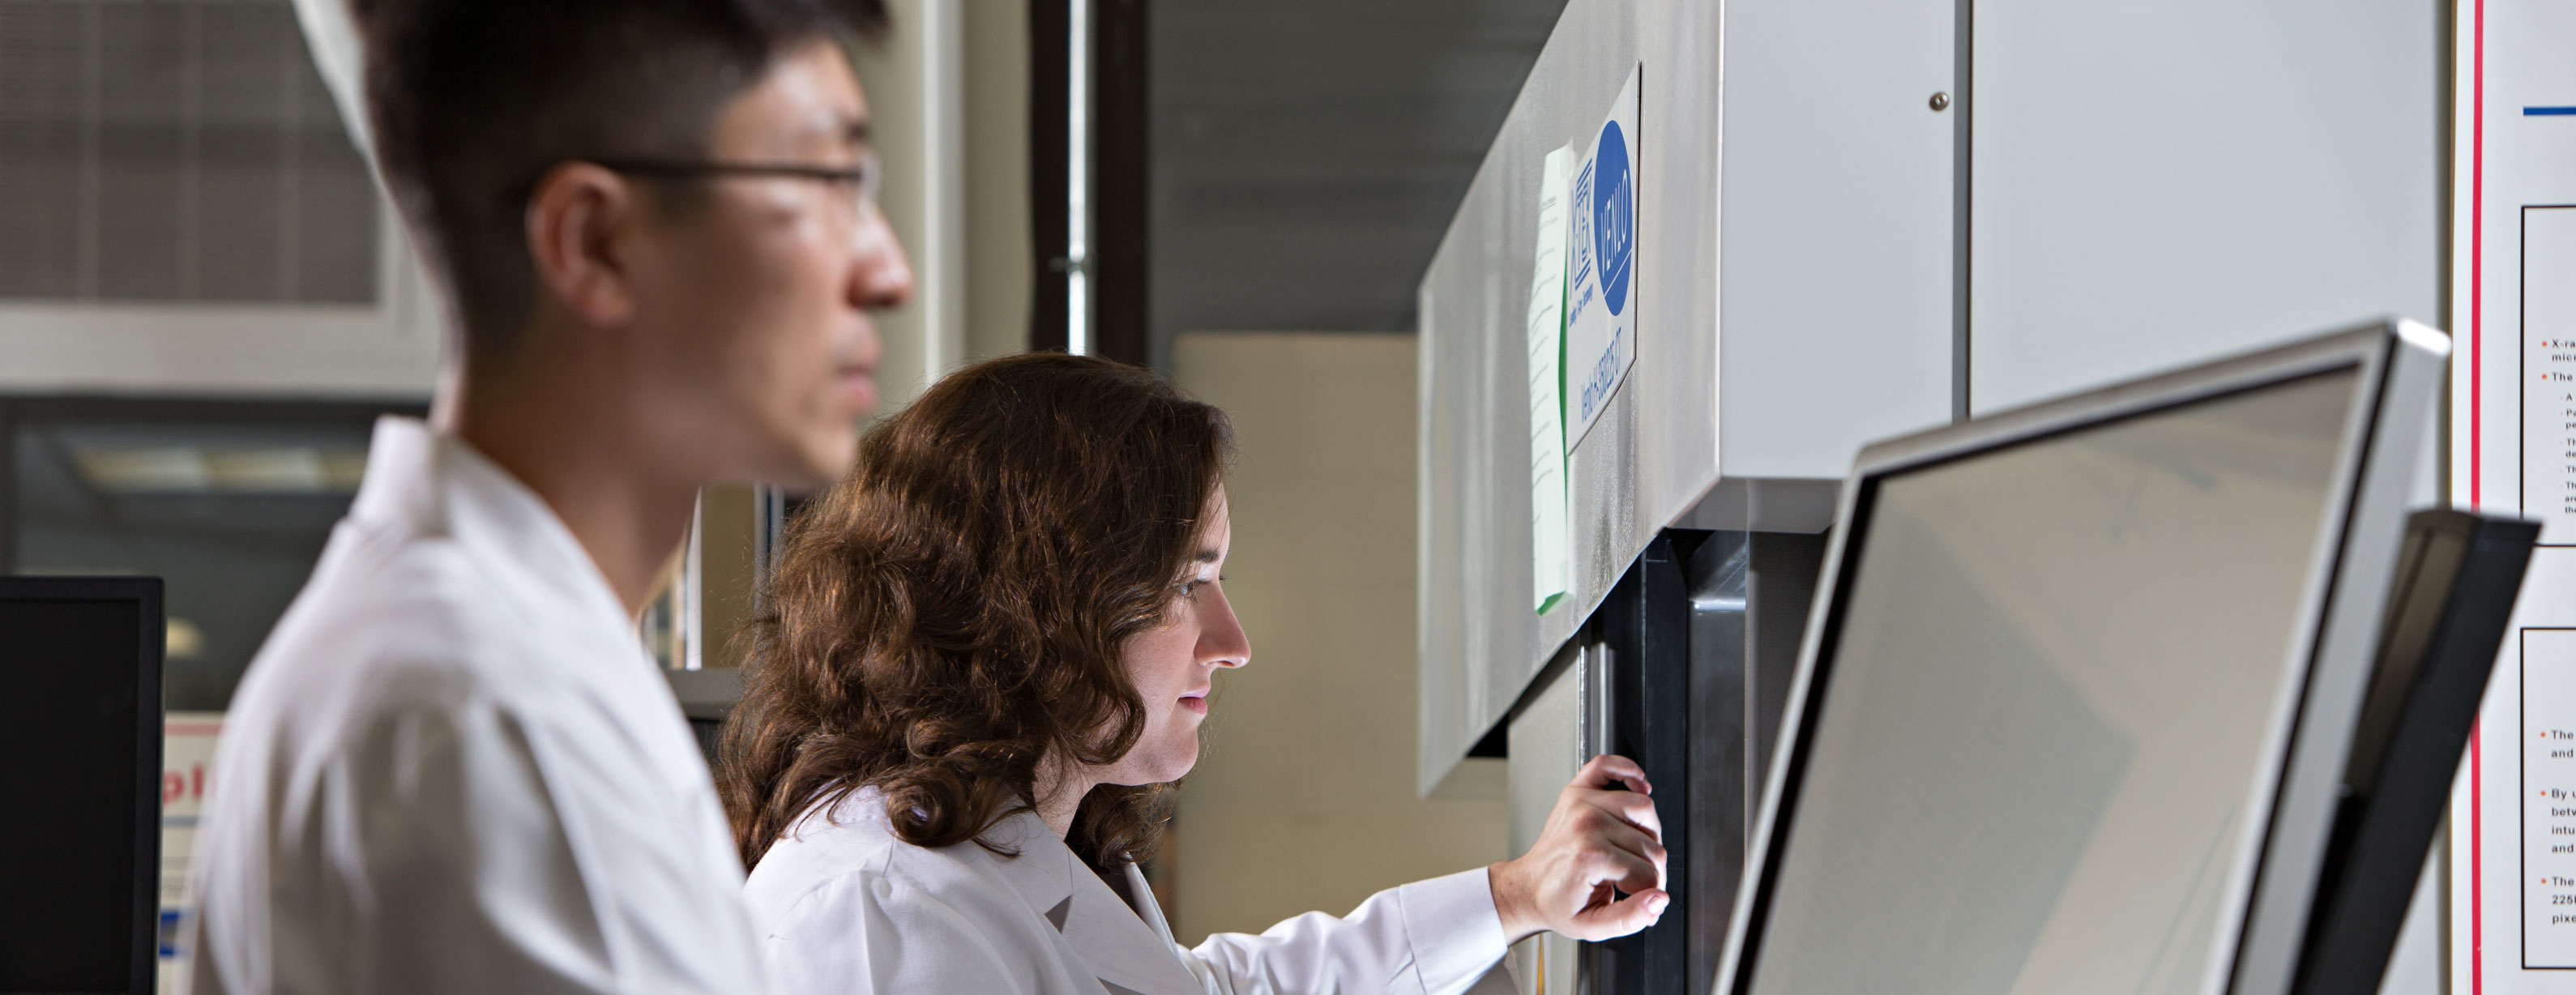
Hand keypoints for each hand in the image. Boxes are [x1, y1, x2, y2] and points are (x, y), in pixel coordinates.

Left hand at [1486, 753, 1668, 943]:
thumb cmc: (1559, 904)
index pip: (1649, 873)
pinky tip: (1638, 788)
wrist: (1530, 888)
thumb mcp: (1594, 927)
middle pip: (1652, 843)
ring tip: (1632, 850)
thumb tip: (1659, 899)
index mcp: (1590, 857)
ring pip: (1645, 809)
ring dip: (1648, 832)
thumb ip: (1631, 918)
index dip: (1650, 891)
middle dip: (1651, 867)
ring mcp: (1581, 803)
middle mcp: (1587, 824)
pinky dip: (1628, 771)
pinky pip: (1607, 765)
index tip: (1637, 897)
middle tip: (1634, 879)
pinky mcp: (1576, 791)